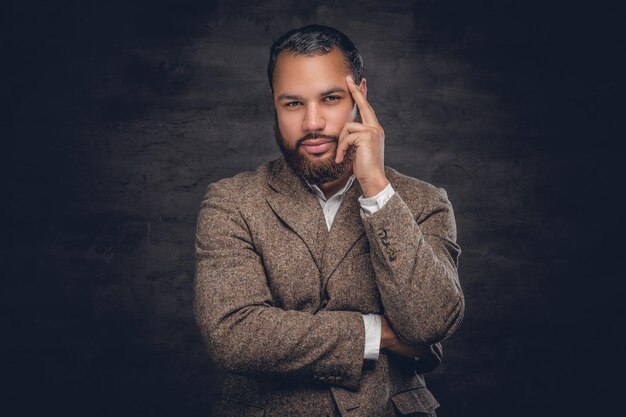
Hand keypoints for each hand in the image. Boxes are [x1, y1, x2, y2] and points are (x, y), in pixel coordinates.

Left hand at [336, 76, 388, 197]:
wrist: (372, 179)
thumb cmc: (363, 167)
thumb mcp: (357, 148)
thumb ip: (354, 136)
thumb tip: (345, 128)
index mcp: (374, 129)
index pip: (367, 108)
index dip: (362, 94)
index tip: (358, 82)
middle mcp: (376, 128)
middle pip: (363, 105)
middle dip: (355, 91)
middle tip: (348, 78)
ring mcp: (373, 131)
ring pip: (348, 127)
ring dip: (341, 142)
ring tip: (341, 156)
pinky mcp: (367, 136)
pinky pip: (347, 137)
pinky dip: (342, 148)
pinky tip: (341, 158)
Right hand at [380, 316, 442, 372]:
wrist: (385, 332)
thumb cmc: (390, 333)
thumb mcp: (405, 337)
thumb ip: (414, 342)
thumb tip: (415, 355)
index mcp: (426, 327)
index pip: (434, 341)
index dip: (428, 351)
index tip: (418, 358)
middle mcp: (430, 332)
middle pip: (438, 348)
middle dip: (430, 358)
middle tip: (418, 364)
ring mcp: (429, 341)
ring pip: (438, 355)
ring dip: (429, 364)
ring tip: (416, 368)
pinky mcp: (426, 350)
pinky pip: (434, 362)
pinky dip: (428, 368)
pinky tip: (417, 370)